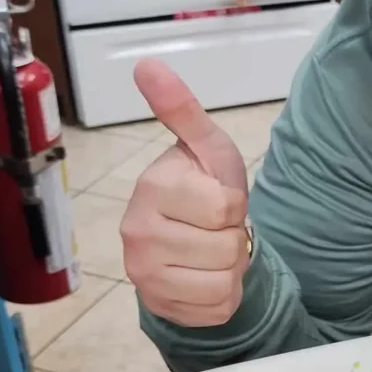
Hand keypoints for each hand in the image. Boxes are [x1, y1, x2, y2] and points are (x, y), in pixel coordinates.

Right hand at [121, 59, 250, 326]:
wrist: (189, 239)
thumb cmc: (202, 185)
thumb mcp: (206, 146)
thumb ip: (181, 108)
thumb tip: (147, 64)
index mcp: (153, 187)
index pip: (226, 208)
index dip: (234, 205)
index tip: (216, 198)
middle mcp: (137, 232)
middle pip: (228, 246)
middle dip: (234, 236)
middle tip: (214, 227)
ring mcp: (142, 274)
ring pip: (225, 279)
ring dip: (232, 266)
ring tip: (211, 249)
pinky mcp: (158, 306)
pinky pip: (218, 307)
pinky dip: (225, 295)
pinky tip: (205, 276)